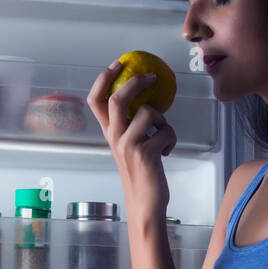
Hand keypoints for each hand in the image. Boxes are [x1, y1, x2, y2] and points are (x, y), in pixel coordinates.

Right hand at [86, 59, 177, 222]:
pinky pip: (165, 130)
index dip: (104, 79)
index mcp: (110, 134)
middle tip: (151, 77)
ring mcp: (128, 145)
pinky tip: (167, 152)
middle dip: (135, 82)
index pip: (96, 101)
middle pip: (117, 98)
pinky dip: (171, 138)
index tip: (118, 64)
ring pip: (147, 112)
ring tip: (162, 136)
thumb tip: (147, 103)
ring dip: (162, 119)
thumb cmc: (142, 175)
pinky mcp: (145, 153)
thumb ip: (132, 127)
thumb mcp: (131, 148)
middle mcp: (115, 138)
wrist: (145, 204)